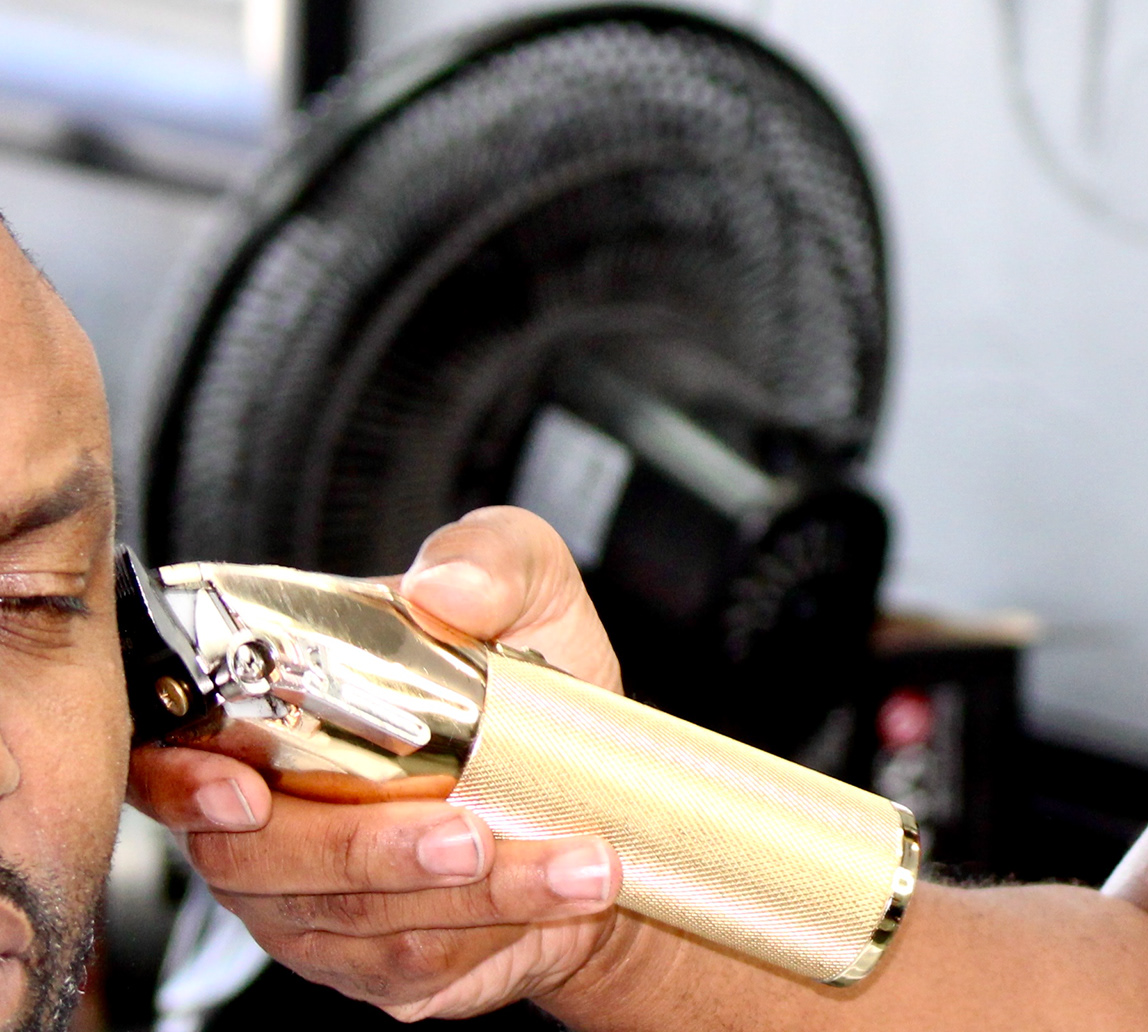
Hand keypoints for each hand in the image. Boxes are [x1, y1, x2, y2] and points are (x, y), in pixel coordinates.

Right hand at [129, 508, 632, 1019]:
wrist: (603, 796)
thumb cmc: (538, 690)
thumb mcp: (532, 592)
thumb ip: (491, 558)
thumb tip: (444, 584)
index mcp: (272, 722)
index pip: (168, 759)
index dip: (179, 784)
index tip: (241, 794)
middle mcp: (274, 822)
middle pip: (261, 858)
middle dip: (368, 847)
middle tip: (470, 832)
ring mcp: (314, 905)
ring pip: (356, 915)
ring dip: (475, 893)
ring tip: (572, 859)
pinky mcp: (374, 966)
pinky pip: (411, 963)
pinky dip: (497, 925)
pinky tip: (563, 889)